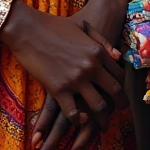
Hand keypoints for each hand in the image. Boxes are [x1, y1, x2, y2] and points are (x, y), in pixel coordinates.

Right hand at [30, 0, 129, 149]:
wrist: (27, 29)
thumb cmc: (54, 25)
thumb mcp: (82, 26)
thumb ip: (102, 40)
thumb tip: (119, 57)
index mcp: (97, 51)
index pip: (119, 74)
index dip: (122, 84)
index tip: (119, 91)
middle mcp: (90, 67)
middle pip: (115, 92)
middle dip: (121, 103)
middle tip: (121, 110)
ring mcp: (75, 79)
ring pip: (98, 106)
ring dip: (103, 118)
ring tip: (103, 124)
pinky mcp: (58, 89)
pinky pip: (73, 113)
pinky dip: (78, 120)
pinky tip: (79, 120)